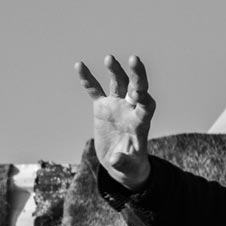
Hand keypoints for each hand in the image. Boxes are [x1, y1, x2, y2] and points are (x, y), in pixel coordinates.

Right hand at [78, 54, 155, 188]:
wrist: (121, 163)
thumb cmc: (129, 166)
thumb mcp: (128, 168)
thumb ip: (124, 162)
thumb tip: (116, 159)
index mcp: (141, 123)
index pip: (147, 106)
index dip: (144, 99)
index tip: (140, 94)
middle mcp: (131, 110)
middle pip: (136, 88)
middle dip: (137, 75)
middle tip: (135, 59)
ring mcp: (117, 106)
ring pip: (117, 85)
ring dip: (115, 71)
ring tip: (109, 58)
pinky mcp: (102, 108)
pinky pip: (94, 91)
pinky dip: (87, 79)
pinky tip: (79, 65)